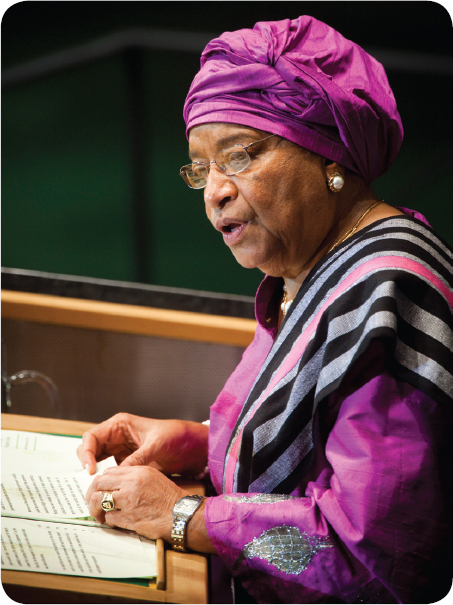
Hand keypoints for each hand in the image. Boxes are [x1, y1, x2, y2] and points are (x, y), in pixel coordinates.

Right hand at [77, 413, 208, 474]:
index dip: (87, 452)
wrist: (190, 446)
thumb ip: (137, 458)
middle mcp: (116, 436)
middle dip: (87, 462)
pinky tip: (107, 487)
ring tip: (96, 486)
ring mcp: (120, 449)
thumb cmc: (175, 436)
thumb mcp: (155, 445)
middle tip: (90, 478)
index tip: (91, 468)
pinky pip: (109, 469)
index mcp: (120, 424)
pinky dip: (105, 477)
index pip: (92, 436)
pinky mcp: (126, 462)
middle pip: (90, 448)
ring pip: (96, 460)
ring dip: (93, 471)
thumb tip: (120, 473)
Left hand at [86, 466, 216, 552]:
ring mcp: (129, 501)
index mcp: (138, 471)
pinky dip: (109, 520)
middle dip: (91, 494)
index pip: (108, 472)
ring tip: (99, 514)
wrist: (181, 514)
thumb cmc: (169, 498)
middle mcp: (131, 484)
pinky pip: (110, 518)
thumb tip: (114, 483)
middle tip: (92, 501)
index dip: (101, 481)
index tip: (101, 488)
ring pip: (99, 501)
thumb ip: (133, 477)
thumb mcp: (153, 478)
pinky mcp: (129, 518)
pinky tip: (114, 521)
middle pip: (99, 484)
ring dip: (96, 509)